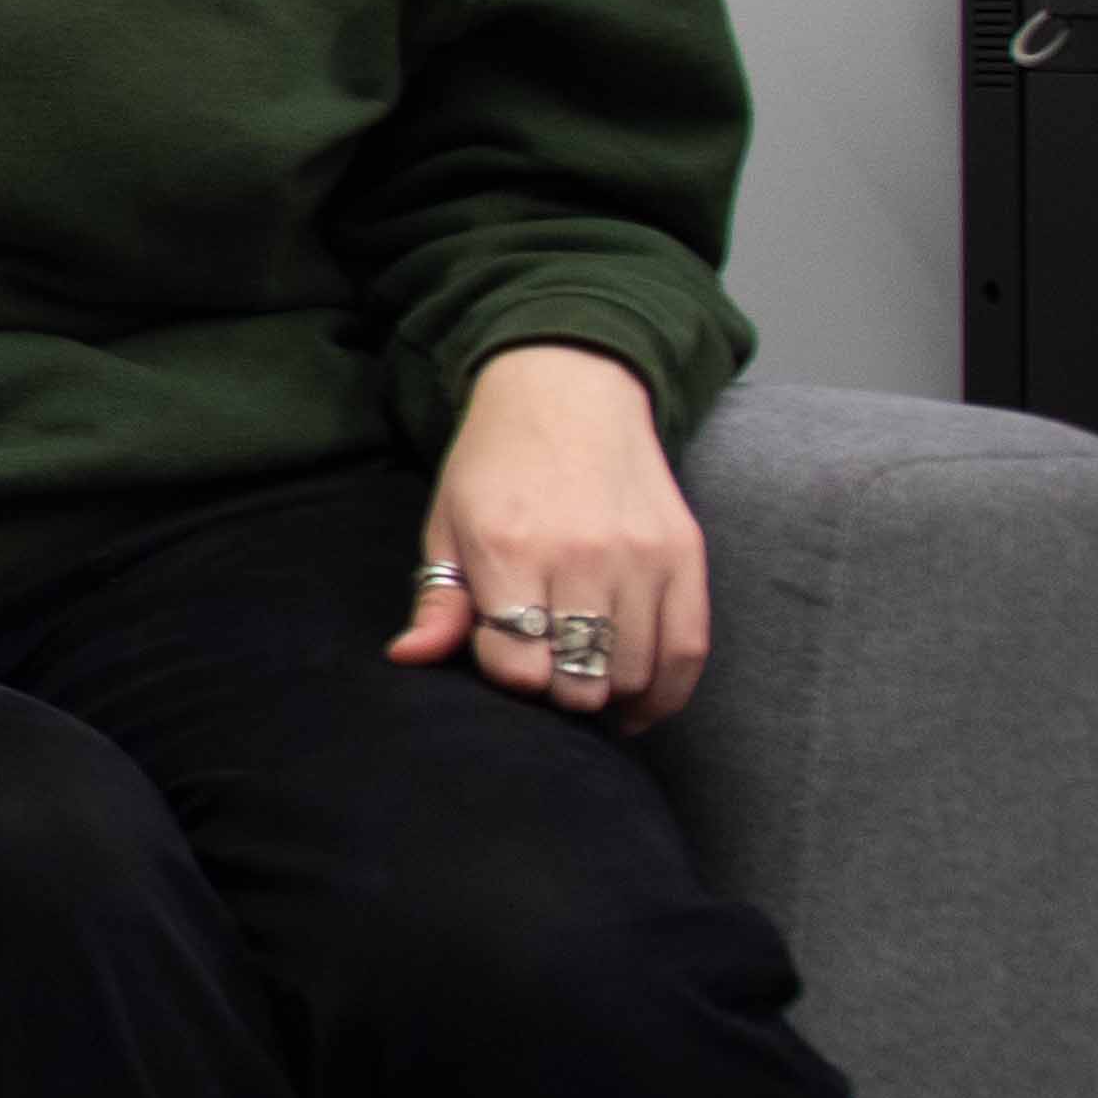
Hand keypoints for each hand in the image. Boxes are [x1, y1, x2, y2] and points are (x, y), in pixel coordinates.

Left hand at [395, 342, 709, 728]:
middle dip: (556, 692)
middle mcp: (582, 555)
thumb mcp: (447, 523)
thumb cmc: (496, 466)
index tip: (503, 653)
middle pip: (579, 682)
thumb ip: (437, 599)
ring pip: (632, 674)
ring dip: (607, 693)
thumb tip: (408, 658)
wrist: (569, 394)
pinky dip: (665, 692)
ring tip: (584, 679)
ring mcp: (641, 557)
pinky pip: (689, 653)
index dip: (507, 675)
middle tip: (545, 669)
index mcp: (509, 548)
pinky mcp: (686, 555)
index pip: (518, 667)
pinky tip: (636, 703)